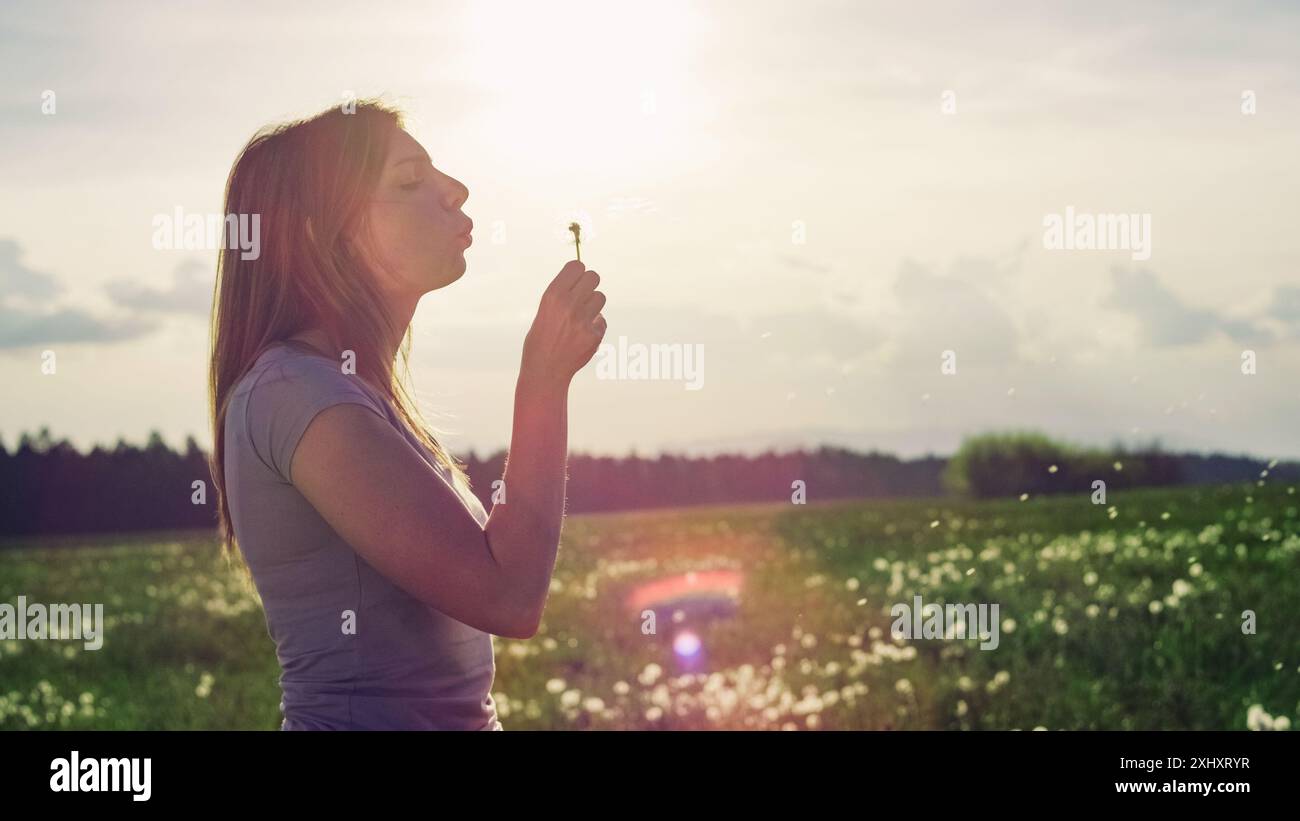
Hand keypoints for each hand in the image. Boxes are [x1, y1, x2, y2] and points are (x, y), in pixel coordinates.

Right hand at [521, 260, 606, 386]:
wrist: (544, 371)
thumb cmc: (541, 339)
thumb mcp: (545, 310)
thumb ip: (564, 296)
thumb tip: (585, 281)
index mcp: (553, 295)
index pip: (577, 266)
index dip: (578, 273)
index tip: (575, 281)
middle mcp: (569, 304)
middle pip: (593, 277)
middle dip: (589, 285)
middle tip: (581, 296)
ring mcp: (583, 320)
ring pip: (600, 297)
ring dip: (593, 305)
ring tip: (580, 317)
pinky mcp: (594, 335)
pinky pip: (602, 320)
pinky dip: (595, 326)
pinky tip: (581, 336)